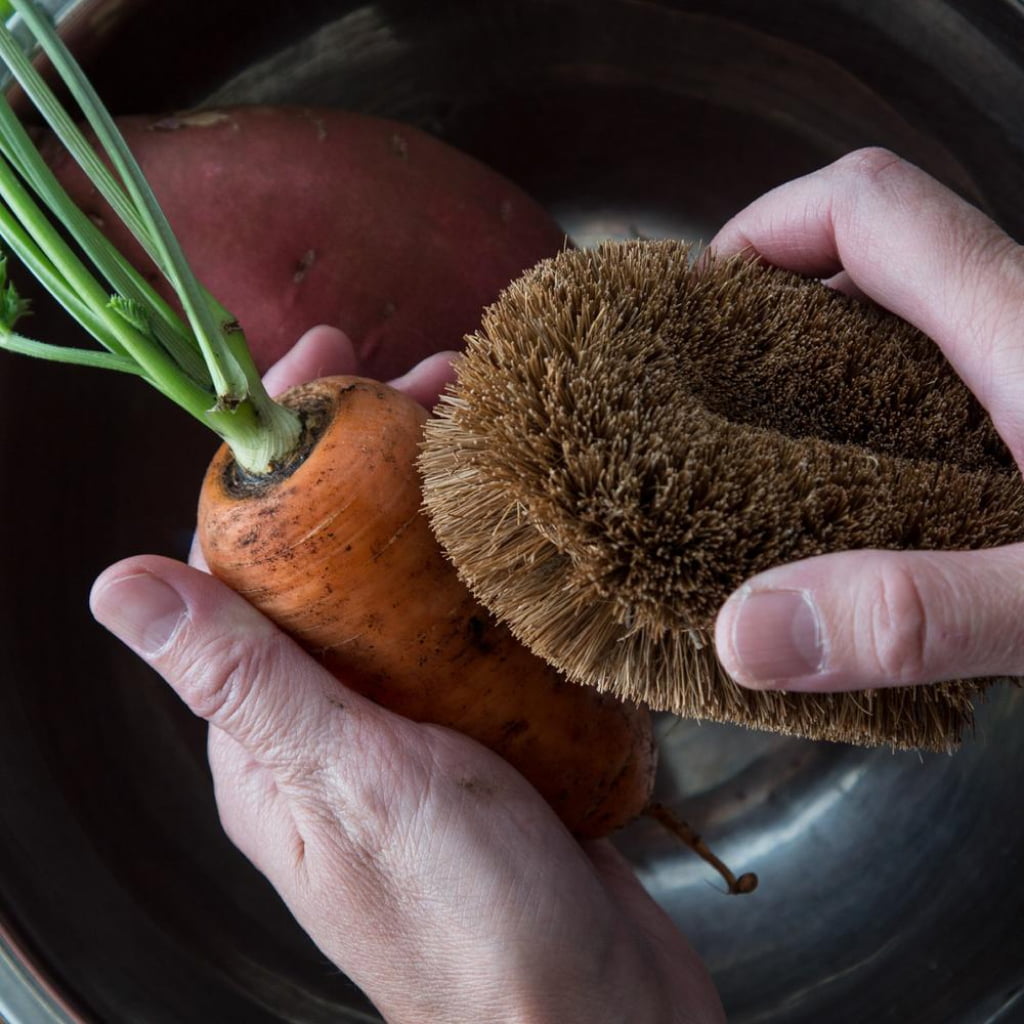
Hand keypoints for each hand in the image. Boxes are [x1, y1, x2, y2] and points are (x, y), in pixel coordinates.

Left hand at [90, 326, 723, 1023]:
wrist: (596, 1018)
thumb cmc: (468, 925)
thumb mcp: (350, 783)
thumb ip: (245, 684)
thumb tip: (118, 586)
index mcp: (269, 735)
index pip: (242, 564)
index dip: (272, 457)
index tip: (316, 368)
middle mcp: (333, 723)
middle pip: (337, 559)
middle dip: (372, 459)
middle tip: (430, 378)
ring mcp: (418, 726)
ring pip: (413, 584)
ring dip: (442, 500)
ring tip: (487, 428)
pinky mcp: (495, 732)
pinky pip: (481, 627)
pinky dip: (499, 564)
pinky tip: (534, 523)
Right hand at [710, 148, 1023, 692]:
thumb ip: (920, 611)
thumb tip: (745, 631)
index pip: (868, 205)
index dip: (767, 226)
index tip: (700, 301)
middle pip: (880, 261)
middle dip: (778, 306)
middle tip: (715, 394)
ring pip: (914, 334)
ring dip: (826, 374)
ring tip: (762, 459)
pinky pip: (951, 400)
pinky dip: (882, 431)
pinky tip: (863, 518)